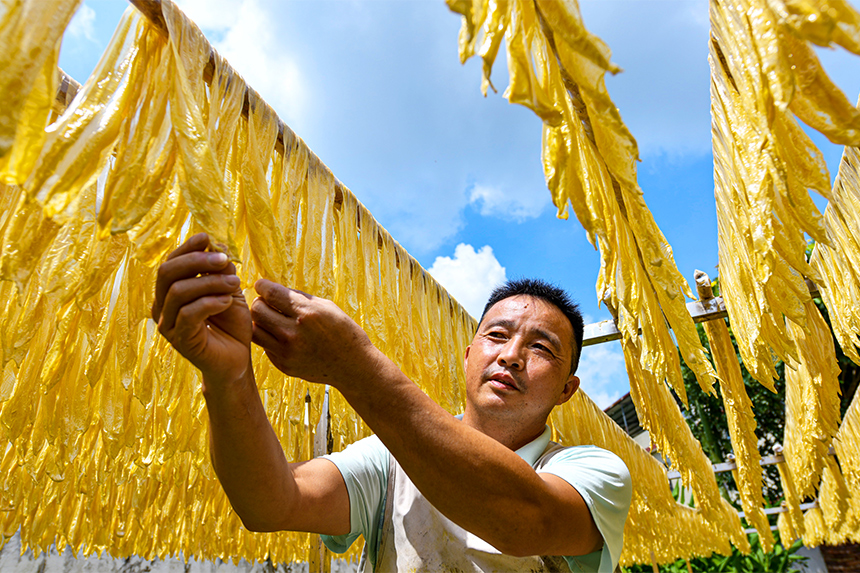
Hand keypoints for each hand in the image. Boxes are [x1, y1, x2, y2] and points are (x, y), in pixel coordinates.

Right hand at [152, 233, 251, 385]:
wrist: (237, 359)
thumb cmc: (230, 324)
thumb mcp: (228, 290)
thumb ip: (221, 271)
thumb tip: (217, 247)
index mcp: (169, 292)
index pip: (170, 262)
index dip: (187, 247)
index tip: (207, 238)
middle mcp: (162, 307)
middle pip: (166, 273)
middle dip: (196, 260)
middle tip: (225, 259)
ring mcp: (168, 325)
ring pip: (178, 291)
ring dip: (210, 282)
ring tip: (235, 284)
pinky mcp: (180, 340)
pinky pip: (189, 313)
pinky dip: (210, 302)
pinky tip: (227, 302)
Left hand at [251, 280, 375, 386]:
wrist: (353, 364)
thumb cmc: (342, 330)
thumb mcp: (325, 306)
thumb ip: (298, 298)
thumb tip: (272, 290)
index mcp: (306, 313)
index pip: (270, 293)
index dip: (262, 285)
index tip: (263, 285)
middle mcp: (293, 333)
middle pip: (257, 310)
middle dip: (260, 302)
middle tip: (269, 304)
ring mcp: (287, 352)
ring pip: (254, 330)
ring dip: (260, 322)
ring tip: (272, 320)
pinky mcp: (284, 365)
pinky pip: (265, 346)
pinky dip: (270, 339)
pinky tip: (284, 337)